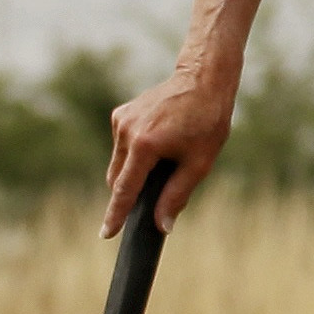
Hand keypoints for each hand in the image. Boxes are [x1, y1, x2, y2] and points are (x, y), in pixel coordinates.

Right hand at [101, 54, 233, 236]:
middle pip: (119, 178)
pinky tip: (160, 143)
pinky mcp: (121, 114)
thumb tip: (163, 226)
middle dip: (130, 192)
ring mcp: (121, 120)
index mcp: (145, 145)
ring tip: (166, 159)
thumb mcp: (199, 163)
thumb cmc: (207, 121)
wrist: (203, 80)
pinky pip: (123, 146)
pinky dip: (135, 154)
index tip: (106, 233)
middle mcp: (127, 131)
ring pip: (120, 163)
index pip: (125, 189)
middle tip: (155, 193)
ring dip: (134, 171)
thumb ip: (177, 196)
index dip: (116, 214)